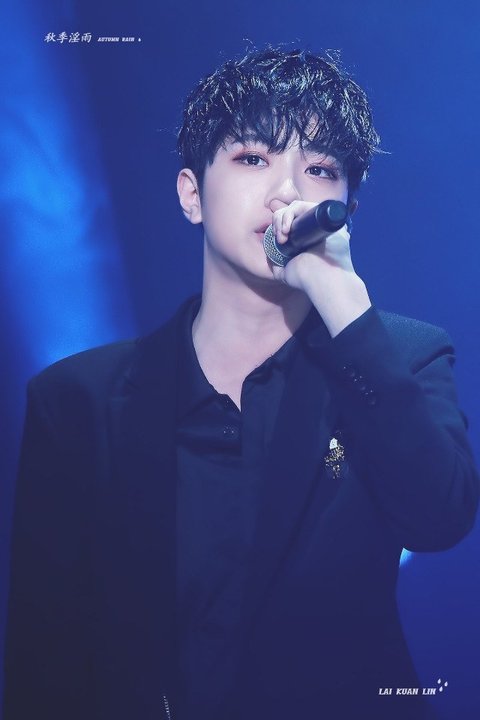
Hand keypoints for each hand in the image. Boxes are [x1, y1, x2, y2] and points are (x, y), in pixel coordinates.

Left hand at [269, 200, 371, 336]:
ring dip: (282, 219)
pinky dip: (290, 213)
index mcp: (310, 237)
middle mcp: (317, 227)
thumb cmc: (308, 280)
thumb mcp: (289, 272)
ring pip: (295, 206)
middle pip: (292, 212)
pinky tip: (286, 229)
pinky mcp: (323, 215)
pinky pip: (302, 205)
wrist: (322, 280)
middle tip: (280, 239)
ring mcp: (321, 220)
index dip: (281, 224)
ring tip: (282, 236)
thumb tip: (271, 260)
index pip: (292, 221)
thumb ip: (280, 266)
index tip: (279, 238)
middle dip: (279, 221)